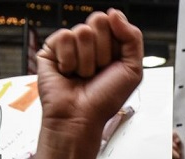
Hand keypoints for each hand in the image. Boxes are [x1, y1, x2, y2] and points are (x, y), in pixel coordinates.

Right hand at [36, 10, 142, 134]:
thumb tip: (114, 13)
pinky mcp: (51, 49)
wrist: (81, 118)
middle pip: (98, 20)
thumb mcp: (132, 69)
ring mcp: (69, 45)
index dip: (116, 44)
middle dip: (102, 51)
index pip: (114, 21)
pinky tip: (67, 73)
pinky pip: (64, 37)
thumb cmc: (104, 99)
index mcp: (109, 44)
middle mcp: (89, 42)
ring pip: (82, 31)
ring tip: (81, 76)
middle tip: (96, 72)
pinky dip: (69, 60)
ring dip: (86, 61)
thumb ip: (133, 37)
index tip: (112, 66)